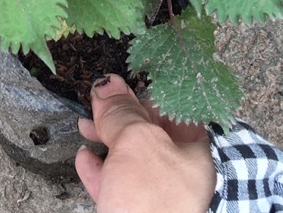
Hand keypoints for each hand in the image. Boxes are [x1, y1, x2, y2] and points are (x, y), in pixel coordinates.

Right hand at [75, 74, 215, 212]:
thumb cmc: (153, 201)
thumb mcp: (136, 143)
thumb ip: (121, 113)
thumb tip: (105, 85)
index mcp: (197, 148)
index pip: (171, 107)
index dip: (142, 91)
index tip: (115, 83)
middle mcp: (184, 169)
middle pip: (150, 131)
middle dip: (120, 115)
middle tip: (97, 100)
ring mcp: (162, 194)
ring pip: (132, 157)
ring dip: (105, 139)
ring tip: (85, 125)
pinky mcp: (140, 212)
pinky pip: (119, 184)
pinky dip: (101, 169)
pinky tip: (85, 158)